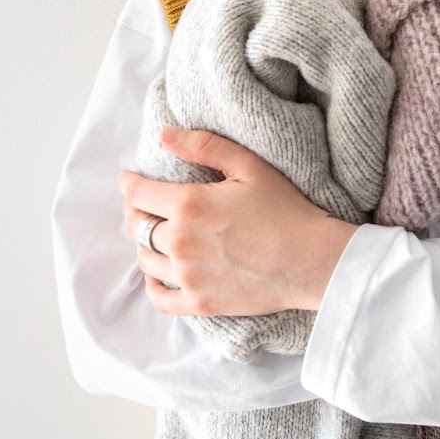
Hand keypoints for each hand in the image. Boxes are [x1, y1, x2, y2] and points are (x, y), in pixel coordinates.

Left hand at [118, 127, 357, 316]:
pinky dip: (152, 285)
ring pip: (145, 259)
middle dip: (134, 211)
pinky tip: (158, 274)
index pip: (138, 193)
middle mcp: (180, 241)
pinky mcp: (199, 303)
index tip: (127, 178)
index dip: (128, 183)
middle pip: (137, 226)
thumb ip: (204, 146)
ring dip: (145, 244)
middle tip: (141, 205)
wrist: (312, 260)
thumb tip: (165, 134)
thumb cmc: (286, 209)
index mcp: (189, 205)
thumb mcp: (249, 166)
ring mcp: (187, 275)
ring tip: (154, 235)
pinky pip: (159, 297)